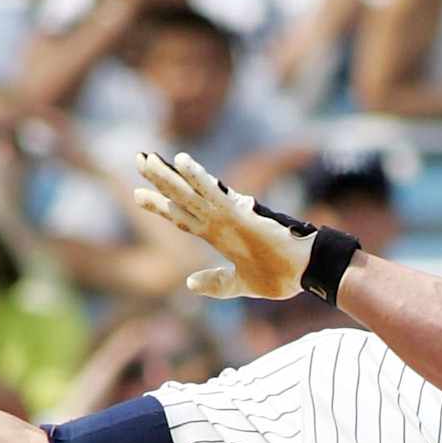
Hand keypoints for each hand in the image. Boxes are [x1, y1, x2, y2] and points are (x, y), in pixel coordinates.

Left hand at [134, 151, 316, 299]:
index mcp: (218, 236)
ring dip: (167, 174)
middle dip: (157, 180)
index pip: (182, 217)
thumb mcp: (239, 284)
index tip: (138, 195)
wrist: (304, 273)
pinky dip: (198, 177)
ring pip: (190, 192)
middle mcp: (219, 221)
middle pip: (181, 198)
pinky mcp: (240, 215)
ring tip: (145, 158)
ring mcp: (227, 216)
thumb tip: (189, 283)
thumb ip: (216, 283)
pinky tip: (182, 161)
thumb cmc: (279, 276)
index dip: (160, 206)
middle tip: (137, 158)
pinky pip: (214, 193)